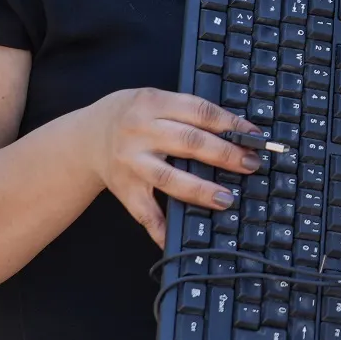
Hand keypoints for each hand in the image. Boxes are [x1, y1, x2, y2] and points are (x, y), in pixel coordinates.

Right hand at [81, 86, 263, 245]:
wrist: (86, 138)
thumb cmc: (130, 116)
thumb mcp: (155, 99)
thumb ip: (188, 111)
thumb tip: (236, 130)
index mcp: (153, 103)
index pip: (199, 111)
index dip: (230, 123)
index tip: (254, 135)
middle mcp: (140, 132)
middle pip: (189, 143)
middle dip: (224, 155)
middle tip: (249, 164)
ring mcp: (131, 162)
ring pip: (169, 178)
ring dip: (200, 190)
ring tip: (226, 199)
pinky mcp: (125, 189)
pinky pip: (144, 212)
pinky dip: (160, 229)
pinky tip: (178, 240)